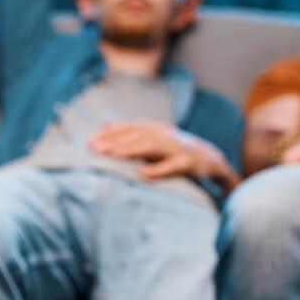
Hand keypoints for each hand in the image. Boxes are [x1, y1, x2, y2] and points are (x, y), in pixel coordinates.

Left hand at [89, 121, 241, 192]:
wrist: (210, 159)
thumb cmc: (175, 151)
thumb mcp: (153, 139)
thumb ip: (131, 133)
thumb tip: (104, 125)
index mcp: (154, 128)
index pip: (128, 128)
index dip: (108, 134)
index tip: (88, 142)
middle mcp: (164, 134)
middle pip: (136, 135)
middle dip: (114, 142)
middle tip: (95, 149)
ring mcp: (176, 147)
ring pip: (150, 146)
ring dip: (130, 150)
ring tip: (112, 155)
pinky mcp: (188, 163)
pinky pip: (171, 166)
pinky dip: (157, 169)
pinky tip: (142, 174)